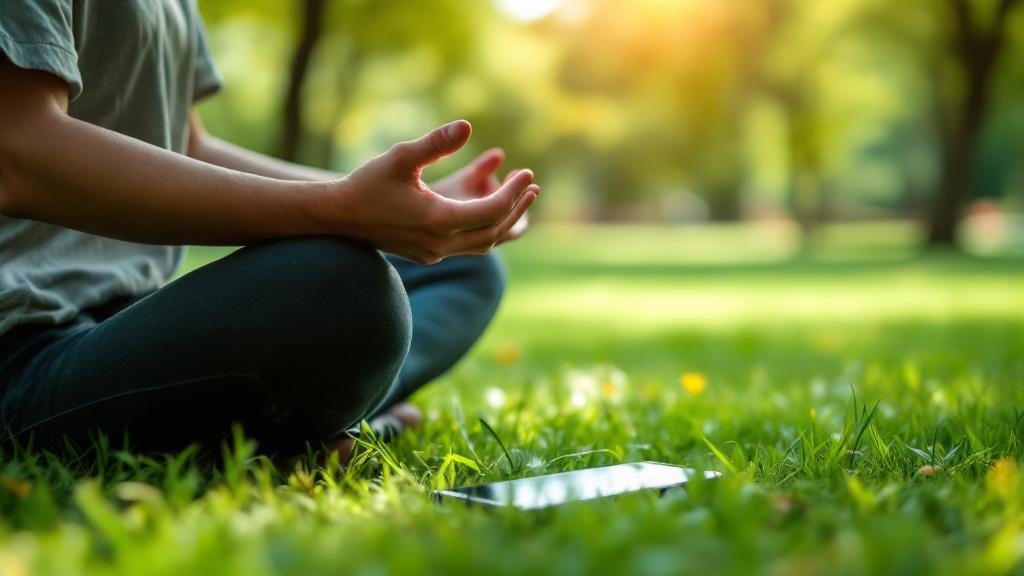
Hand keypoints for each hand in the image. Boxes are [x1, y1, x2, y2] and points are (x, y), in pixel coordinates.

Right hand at [333, 120, 537, 263]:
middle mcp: (440, 244)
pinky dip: (485, 231)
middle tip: (533, 186)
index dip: (514, 192)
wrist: (338, 217)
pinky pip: (468, 247)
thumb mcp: (401, 156)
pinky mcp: (428, 255)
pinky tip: (491, 214)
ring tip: (521, 201)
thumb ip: (436, 142)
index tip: (527, 173)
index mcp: (438, 221)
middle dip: (517, 208)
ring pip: (483, 244)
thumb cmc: (368, 183)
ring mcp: (434, 253)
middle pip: (494, 231)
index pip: (492, 212)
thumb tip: (467, 126)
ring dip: (504, 223)